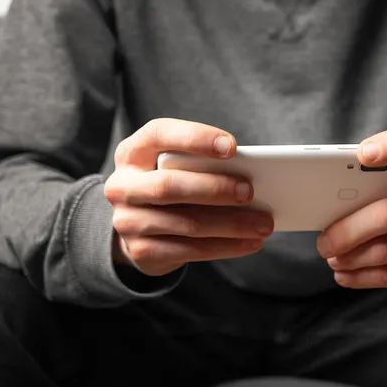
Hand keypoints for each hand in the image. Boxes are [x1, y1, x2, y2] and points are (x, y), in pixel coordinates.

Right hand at [104, 119, 273, 275]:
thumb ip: (201, 165)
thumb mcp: (176, 167)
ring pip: (186, 223)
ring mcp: (128, 221)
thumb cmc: (171, 185)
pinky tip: (250, 243)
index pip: (158, 135)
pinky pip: (190, 250)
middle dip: (215, 189)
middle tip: (251, 191)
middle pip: (169, 185)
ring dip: (231, 225)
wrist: (138, 228)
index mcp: (132, 152)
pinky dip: (226, 247)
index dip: (195, 139)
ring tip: (263, 224)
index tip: (232, 147)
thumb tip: (251, 176)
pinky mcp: (140, 251)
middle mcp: (122, 185)